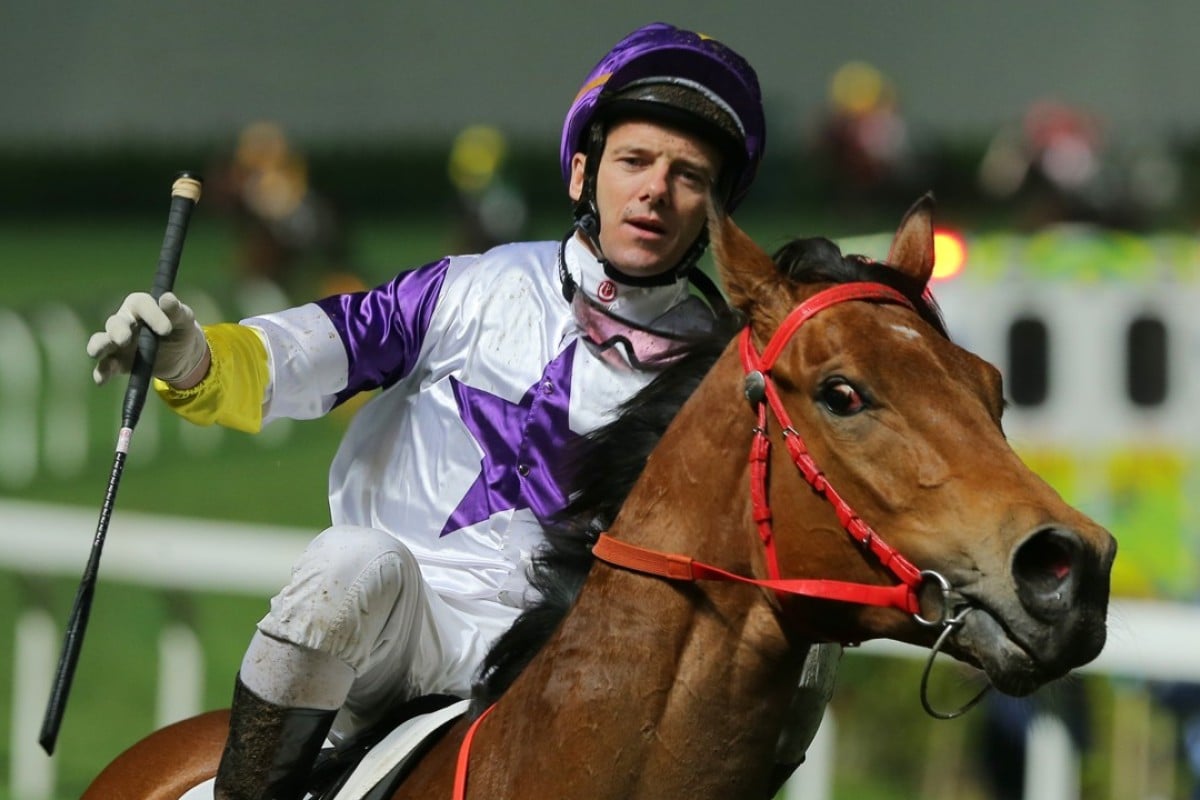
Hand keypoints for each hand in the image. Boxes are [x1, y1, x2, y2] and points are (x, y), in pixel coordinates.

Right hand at [86, 292, 208, 385]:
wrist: (182, 355)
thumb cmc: (180, 329)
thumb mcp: (184, 319)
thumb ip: (176, 311)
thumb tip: (167, 298)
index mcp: (140, 305)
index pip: (140, 304)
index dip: (151, 314)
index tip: (166, 330)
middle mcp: (124, 321)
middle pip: (115, 322)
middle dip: (117, 331)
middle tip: (124, 339)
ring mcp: (117, 342)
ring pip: (103, 341)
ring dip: (99, 346)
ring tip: (96, 352)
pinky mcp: (118, 362)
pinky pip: (105, 366)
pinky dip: (101, 372)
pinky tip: (101, 379)